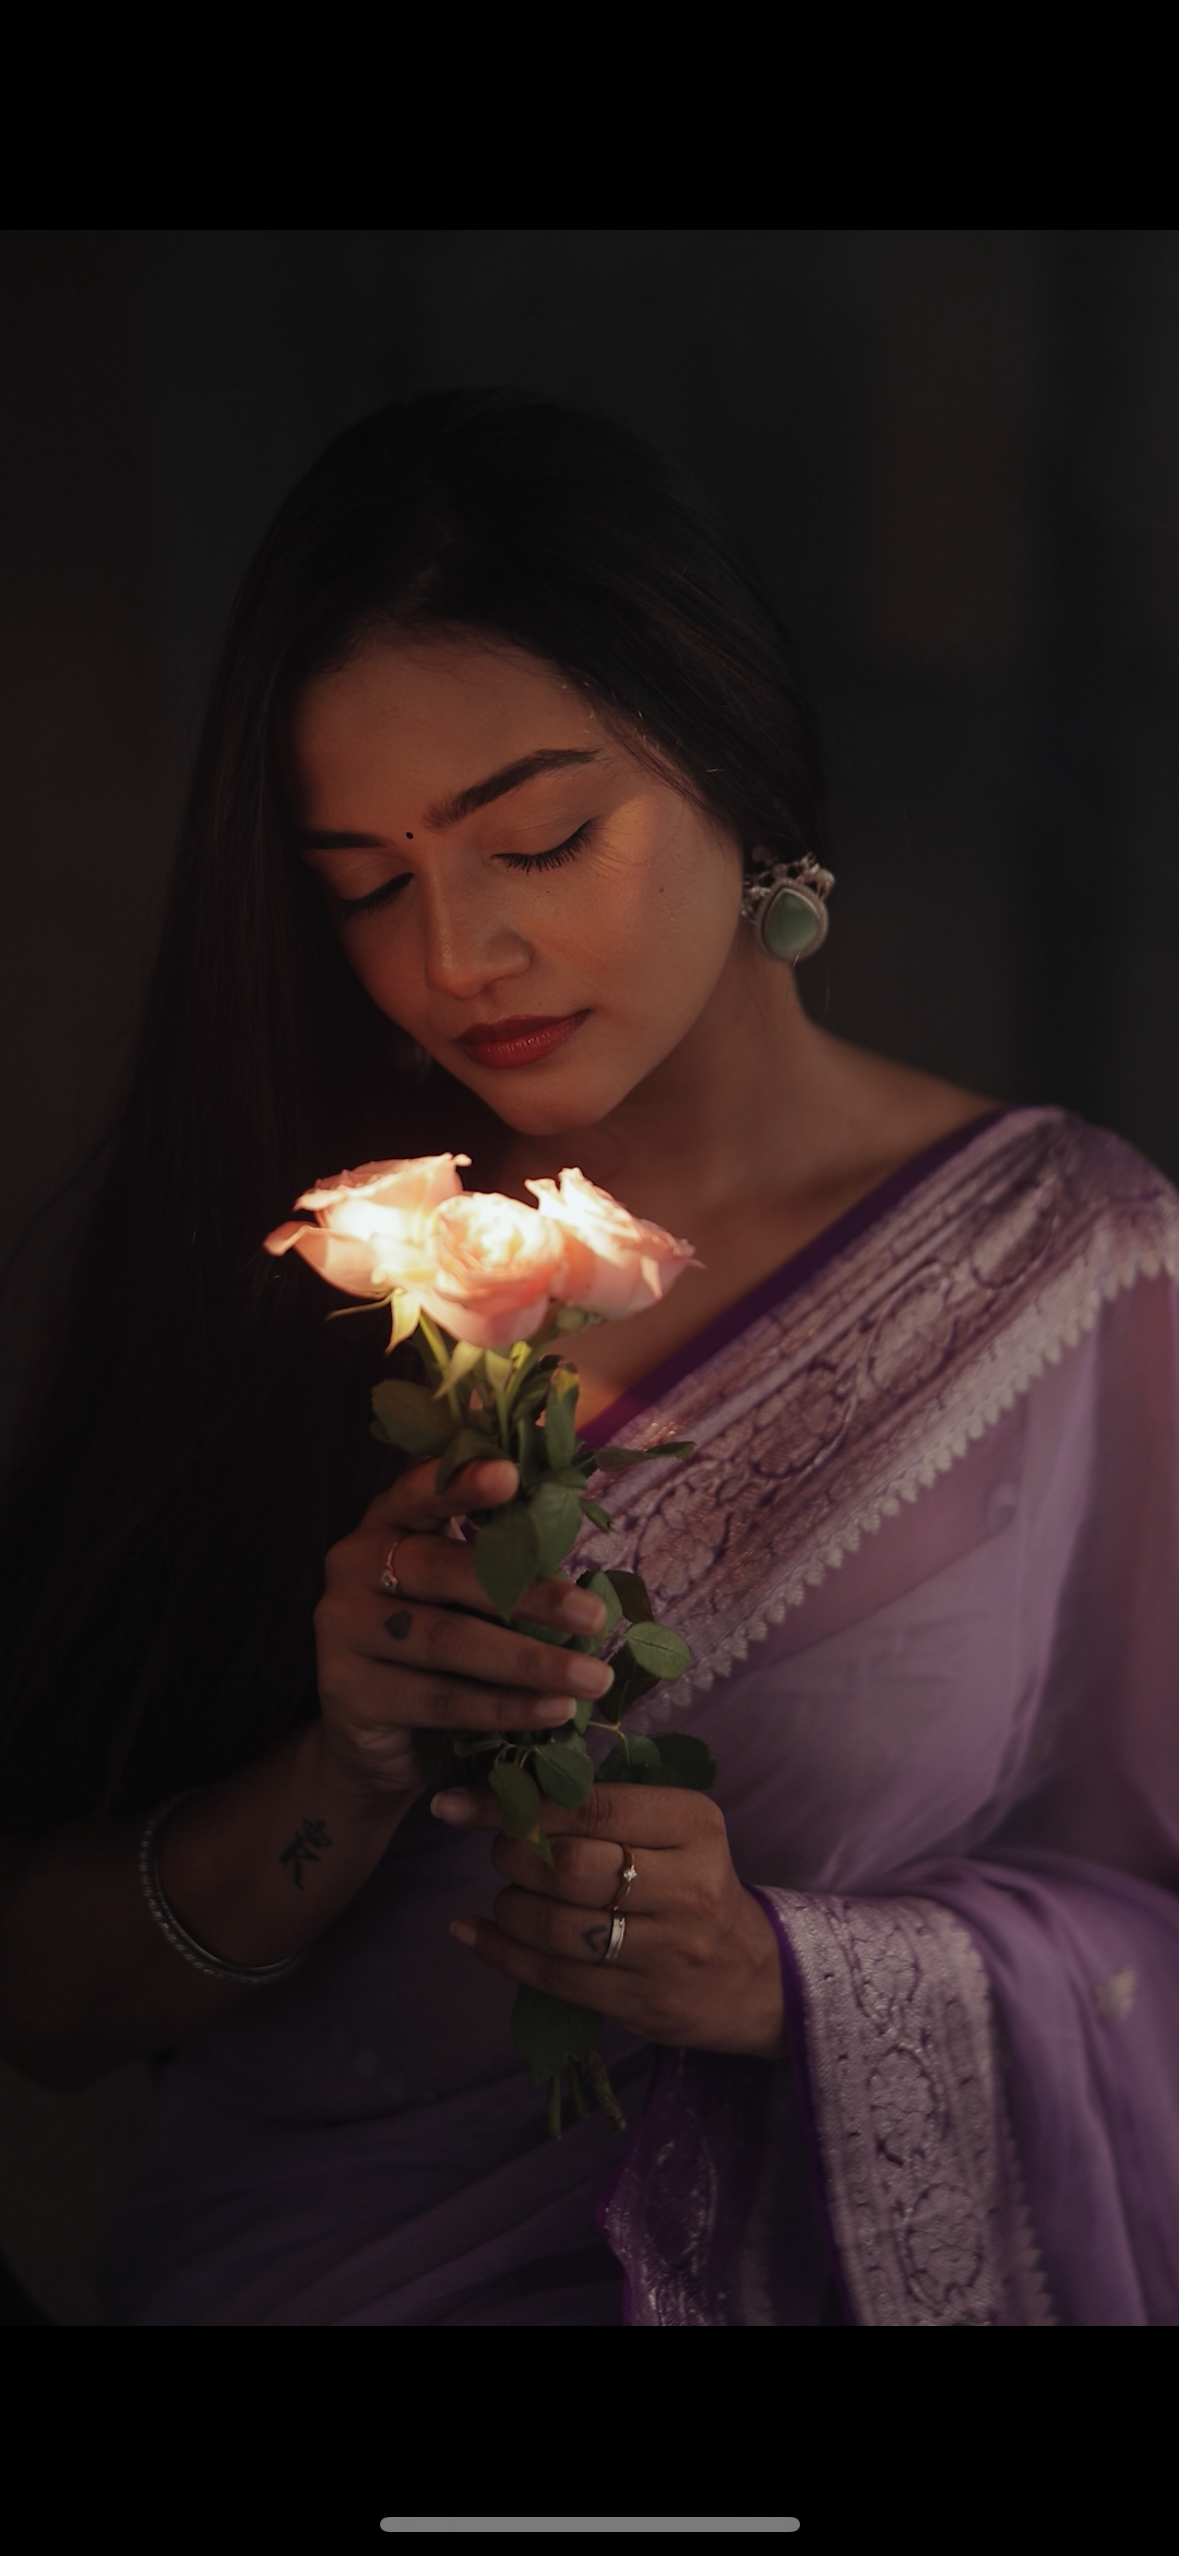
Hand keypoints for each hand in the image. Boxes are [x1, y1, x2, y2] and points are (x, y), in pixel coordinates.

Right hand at [311, 1459, 614, 1814]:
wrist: (368, 1728)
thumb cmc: (436, 1641)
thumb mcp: (461, 1592)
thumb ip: (499, 1562)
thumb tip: (582, 1557)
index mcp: (386, 1522)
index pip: (421, 1493)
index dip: (462, 1484)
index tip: (510, 1476)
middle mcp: (353, 1565)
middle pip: (442, 1570)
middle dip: (527, 1593)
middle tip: (594, 1616)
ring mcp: (342, 1629)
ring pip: (447, 1641)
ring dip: (529, 1661)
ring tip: (592, 1678)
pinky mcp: (348, 1691)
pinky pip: (439, 1699)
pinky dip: (504, 1707)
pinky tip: (554, 1711)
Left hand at [433, 1781, 787, 2060]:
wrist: (754, 1976)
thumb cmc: (695, 1884)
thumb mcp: (676, 1830)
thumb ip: (605, 1808)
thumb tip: (507, 1783)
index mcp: (694, 1823)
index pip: (591, 1807)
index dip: (517, 1804)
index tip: (461, 1802)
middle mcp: (687, 1886)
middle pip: (569, 1867)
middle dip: (513, 1856)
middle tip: (502, 1853)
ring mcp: (667, 1950)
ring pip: (556, 1927)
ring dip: (509, 1908)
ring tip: (507, 1898)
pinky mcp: (643, 2001)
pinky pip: (554, 1977)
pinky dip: (501, 1953)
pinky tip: (475, 1932)